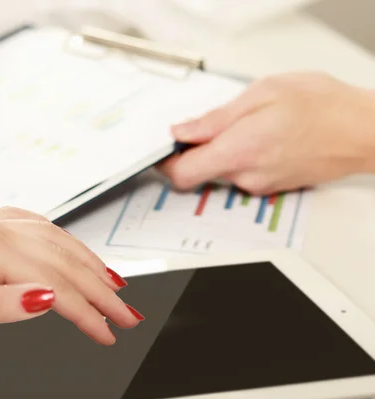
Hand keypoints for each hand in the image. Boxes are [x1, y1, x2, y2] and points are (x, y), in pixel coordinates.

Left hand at [0, 208, 140, 348]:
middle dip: (99, 287)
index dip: (86, 310)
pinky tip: (70, 250)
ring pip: (52, 237)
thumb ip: (1, 305)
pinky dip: (61, 241)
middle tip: (126, 313)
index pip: (52, 281)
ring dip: (87, 260)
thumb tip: (48, 297)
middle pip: (61, 257)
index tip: (107, 331)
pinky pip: (33, 227)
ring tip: (113, 283)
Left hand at [159, 73, 374, 193]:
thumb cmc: (322, 106)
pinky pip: (243, 174)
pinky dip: (244, 156)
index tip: (162, 149)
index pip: (182, 173)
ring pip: (222, 171)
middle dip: (198, 149)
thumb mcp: (262, 94)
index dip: (165, 163)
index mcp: (238, 150)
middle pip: (200, 172)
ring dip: (225, 150)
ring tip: (251, 124)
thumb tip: (181, 132)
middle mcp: (246, 176)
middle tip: (212, 123)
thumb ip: (216, 119)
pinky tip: (264, 136)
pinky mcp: (272, 187)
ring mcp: (260, 185)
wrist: (364, 131)